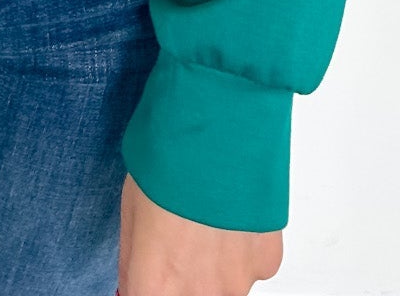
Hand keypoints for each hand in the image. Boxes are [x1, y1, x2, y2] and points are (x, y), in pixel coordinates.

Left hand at [117, 171, 283, 294]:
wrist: (221, 121)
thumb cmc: (170, 155)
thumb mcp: (131, 207)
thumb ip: (133, 259)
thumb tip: (133, 284)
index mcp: (156, 284)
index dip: (150, 283)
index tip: (154, 270)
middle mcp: (199, 294)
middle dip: (183, 276)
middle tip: (180, 239)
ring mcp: (238, 282)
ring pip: (223, 285)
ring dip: (214, 264)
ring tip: (207, 217)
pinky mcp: (268, 263)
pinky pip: (250, 265)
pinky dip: (241, 246)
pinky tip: (231, 211)